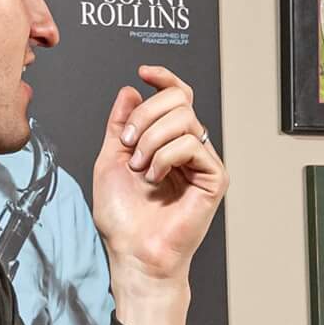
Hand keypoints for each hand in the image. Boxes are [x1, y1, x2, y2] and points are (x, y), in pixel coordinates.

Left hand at [92, 67, 226, 324]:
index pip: (176, 97)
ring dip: (152, 139)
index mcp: (166, 143)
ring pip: (185, 118)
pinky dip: (166, 156)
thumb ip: (120, 124)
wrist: (133, 252)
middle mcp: (187, 150)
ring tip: (140, 167)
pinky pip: (192, 144)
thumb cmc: (122, 219)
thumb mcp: (110, 160)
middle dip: (147, 115)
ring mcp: (202, 163)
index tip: (143, 73)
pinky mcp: (213, 178)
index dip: (163, 78)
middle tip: (129, 143)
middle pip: (180, 100)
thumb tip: (131, 92)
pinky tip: (155, 177)